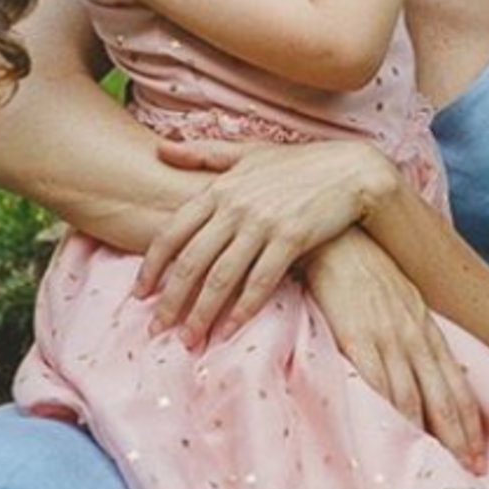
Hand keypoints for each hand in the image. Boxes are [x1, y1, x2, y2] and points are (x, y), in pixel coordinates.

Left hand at [134, 139, 398, 347]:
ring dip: (201, 313)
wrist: (350, 169)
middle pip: (192, 261)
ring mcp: (263, 223)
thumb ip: (203, 153)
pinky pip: (260, 282)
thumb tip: (160, 148)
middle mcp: (236, 207)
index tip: (138, 293)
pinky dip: (242, 310)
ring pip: (222, 277)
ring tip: (188, 340)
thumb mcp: (248, 152)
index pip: (173, 231)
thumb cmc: (297, 163)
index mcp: (220, 188)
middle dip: (170, 299)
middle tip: (156, 329)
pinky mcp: (291, 239)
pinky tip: (229, 331)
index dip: (152, 266)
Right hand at [305, 229, 485, 472]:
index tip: (477, 452)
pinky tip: (391, 434)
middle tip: (469, 470)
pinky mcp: (357, 337)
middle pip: (441, 398)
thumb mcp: (400, 294)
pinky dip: (387, 413)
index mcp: (426, 325)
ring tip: (432, 465)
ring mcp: (387, 337)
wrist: (339, 237)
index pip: (455, 382)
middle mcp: (414, 335)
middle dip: (456, 438)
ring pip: (411, 398)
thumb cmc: (365, 263)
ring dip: (422, 436)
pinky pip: (376, 383)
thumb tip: (418, 360)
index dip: (468, 420)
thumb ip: (411, 325)